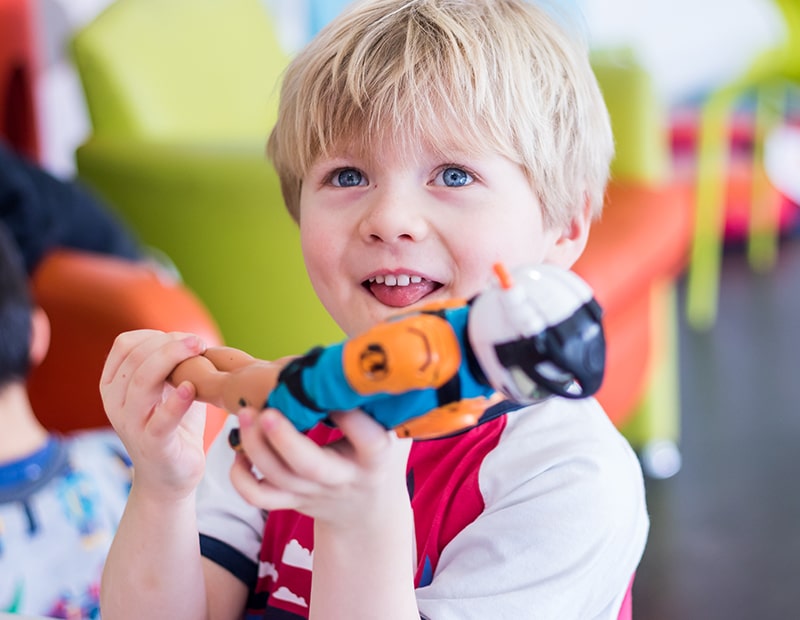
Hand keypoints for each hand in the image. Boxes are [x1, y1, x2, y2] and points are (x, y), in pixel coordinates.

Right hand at [100, 329, 208, 500]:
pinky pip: (159, 421)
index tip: (185, 338)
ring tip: (198, 352)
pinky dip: (175, 403)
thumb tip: (188, 337)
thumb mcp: (167, 389)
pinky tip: (190, 389)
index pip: (125, 345)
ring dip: (172, 361)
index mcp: (114, 385)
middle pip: (135, 359)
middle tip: (198, 342)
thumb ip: (171, 364)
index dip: (156, 335)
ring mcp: (131, 425)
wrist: (171, 476)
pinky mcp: (152, 445)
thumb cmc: (172, 425)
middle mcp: (115, 403)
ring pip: (142, 382)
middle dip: (169, 344)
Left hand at [230, 407, 411, 527]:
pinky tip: (240, 451)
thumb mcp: (391, 430)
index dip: (351, 417)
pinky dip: (240, 477)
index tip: (331, 389)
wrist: (368, 510)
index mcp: (374, 458)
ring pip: (277, 477)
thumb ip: (381, 400)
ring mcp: (313, 493)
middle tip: (266, 410)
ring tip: (245, 414)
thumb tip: (372, 349)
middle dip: (284, 438)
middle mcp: (342, 478)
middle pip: (310, 466)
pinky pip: (259, 497)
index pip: (368, 440)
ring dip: (255, 446)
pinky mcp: (291, 501)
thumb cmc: (378, 455)